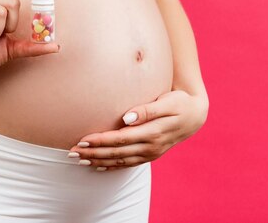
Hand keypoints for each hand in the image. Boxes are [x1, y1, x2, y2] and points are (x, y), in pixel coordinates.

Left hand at [68, 89, 208, 170]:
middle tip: (72, 152)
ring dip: (98, 161)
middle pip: (116, 153)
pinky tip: (98, 166)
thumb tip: (126, 117)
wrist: (196, 114)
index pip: (120, 139)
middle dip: (93, 153)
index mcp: (153, 132)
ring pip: (120, 161)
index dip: (100, 141)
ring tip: (79, 160)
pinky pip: (128, 164)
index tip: (82, 139)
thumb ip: (147, 110)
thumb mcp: (167, 102)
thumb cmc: (180, 102)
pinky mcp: (151, 154)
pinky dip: (112, 166)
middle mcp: (151, 146)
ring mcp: (151, 153)